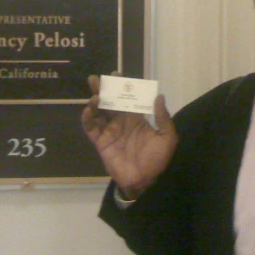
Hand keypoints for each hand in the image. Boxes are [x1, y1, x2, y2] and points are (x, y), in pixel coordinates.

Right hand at [81, 74, 177, 198]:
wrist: (145, 181)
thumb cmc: (158, 160)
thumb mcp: (167, 138)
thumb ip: (163, 118)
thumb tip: (159, 96)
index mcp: (137, 119)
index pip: (127, 98)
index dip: (121, 86)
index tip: (117, 73)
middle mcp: (121, 122)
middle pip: (110, 101)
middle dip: (103, 89)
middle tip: (95, 78)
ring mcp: (110, 131)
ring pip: (98, 111)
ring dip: (94, 101)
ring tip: (95, 94)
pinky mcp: (100, 141)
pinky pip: (91, 127)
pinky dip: (87, 117)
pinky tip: (89, 109)